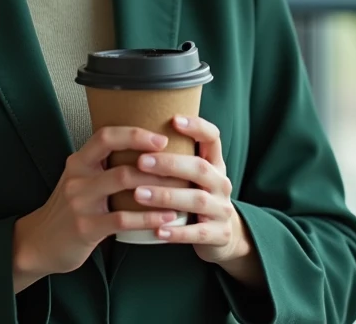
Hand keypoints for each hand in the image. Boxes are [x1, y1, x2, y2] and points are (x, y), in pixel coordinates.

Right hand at [12, 126, 179, 286]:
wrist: (38, 243)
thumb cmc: (66, 210)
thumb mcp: (79, 181)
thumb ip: (103, 166)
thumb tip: (144, 154)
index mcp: (78, 162)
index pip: (106, 136)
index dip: (135, 134)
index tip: (161, 138)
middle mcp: (77, 178)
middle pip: (120, 162)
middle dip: (155, 164)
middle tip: (180, 167)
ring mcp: (80, 203)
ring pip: (123, 185)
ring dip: (157, 188)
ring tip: (180, 190)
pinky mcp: (86, 228)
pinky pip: (123, 220)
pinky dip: (149, 218)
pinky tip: (166, 218)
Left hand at [132, 115, 249, 264]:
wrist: (221, 237)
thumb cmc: (195, 197)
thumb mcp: (192, 176)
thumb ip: (174, 157)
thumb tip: (133, 131)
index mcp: (215, 164)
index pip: (213, 137)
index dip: (197, 127)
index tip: (173, 120)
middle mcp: (221, 183)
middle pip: (200, 168)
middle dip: (170, 164)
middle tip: (141, 162)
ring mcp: (222, 209)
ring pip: (197, 200)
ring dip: (166, 196)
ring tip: (139, 194)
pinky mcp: (219, 235)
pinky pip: (198, 233)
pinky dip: (177, 233)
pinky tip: (157, 231)